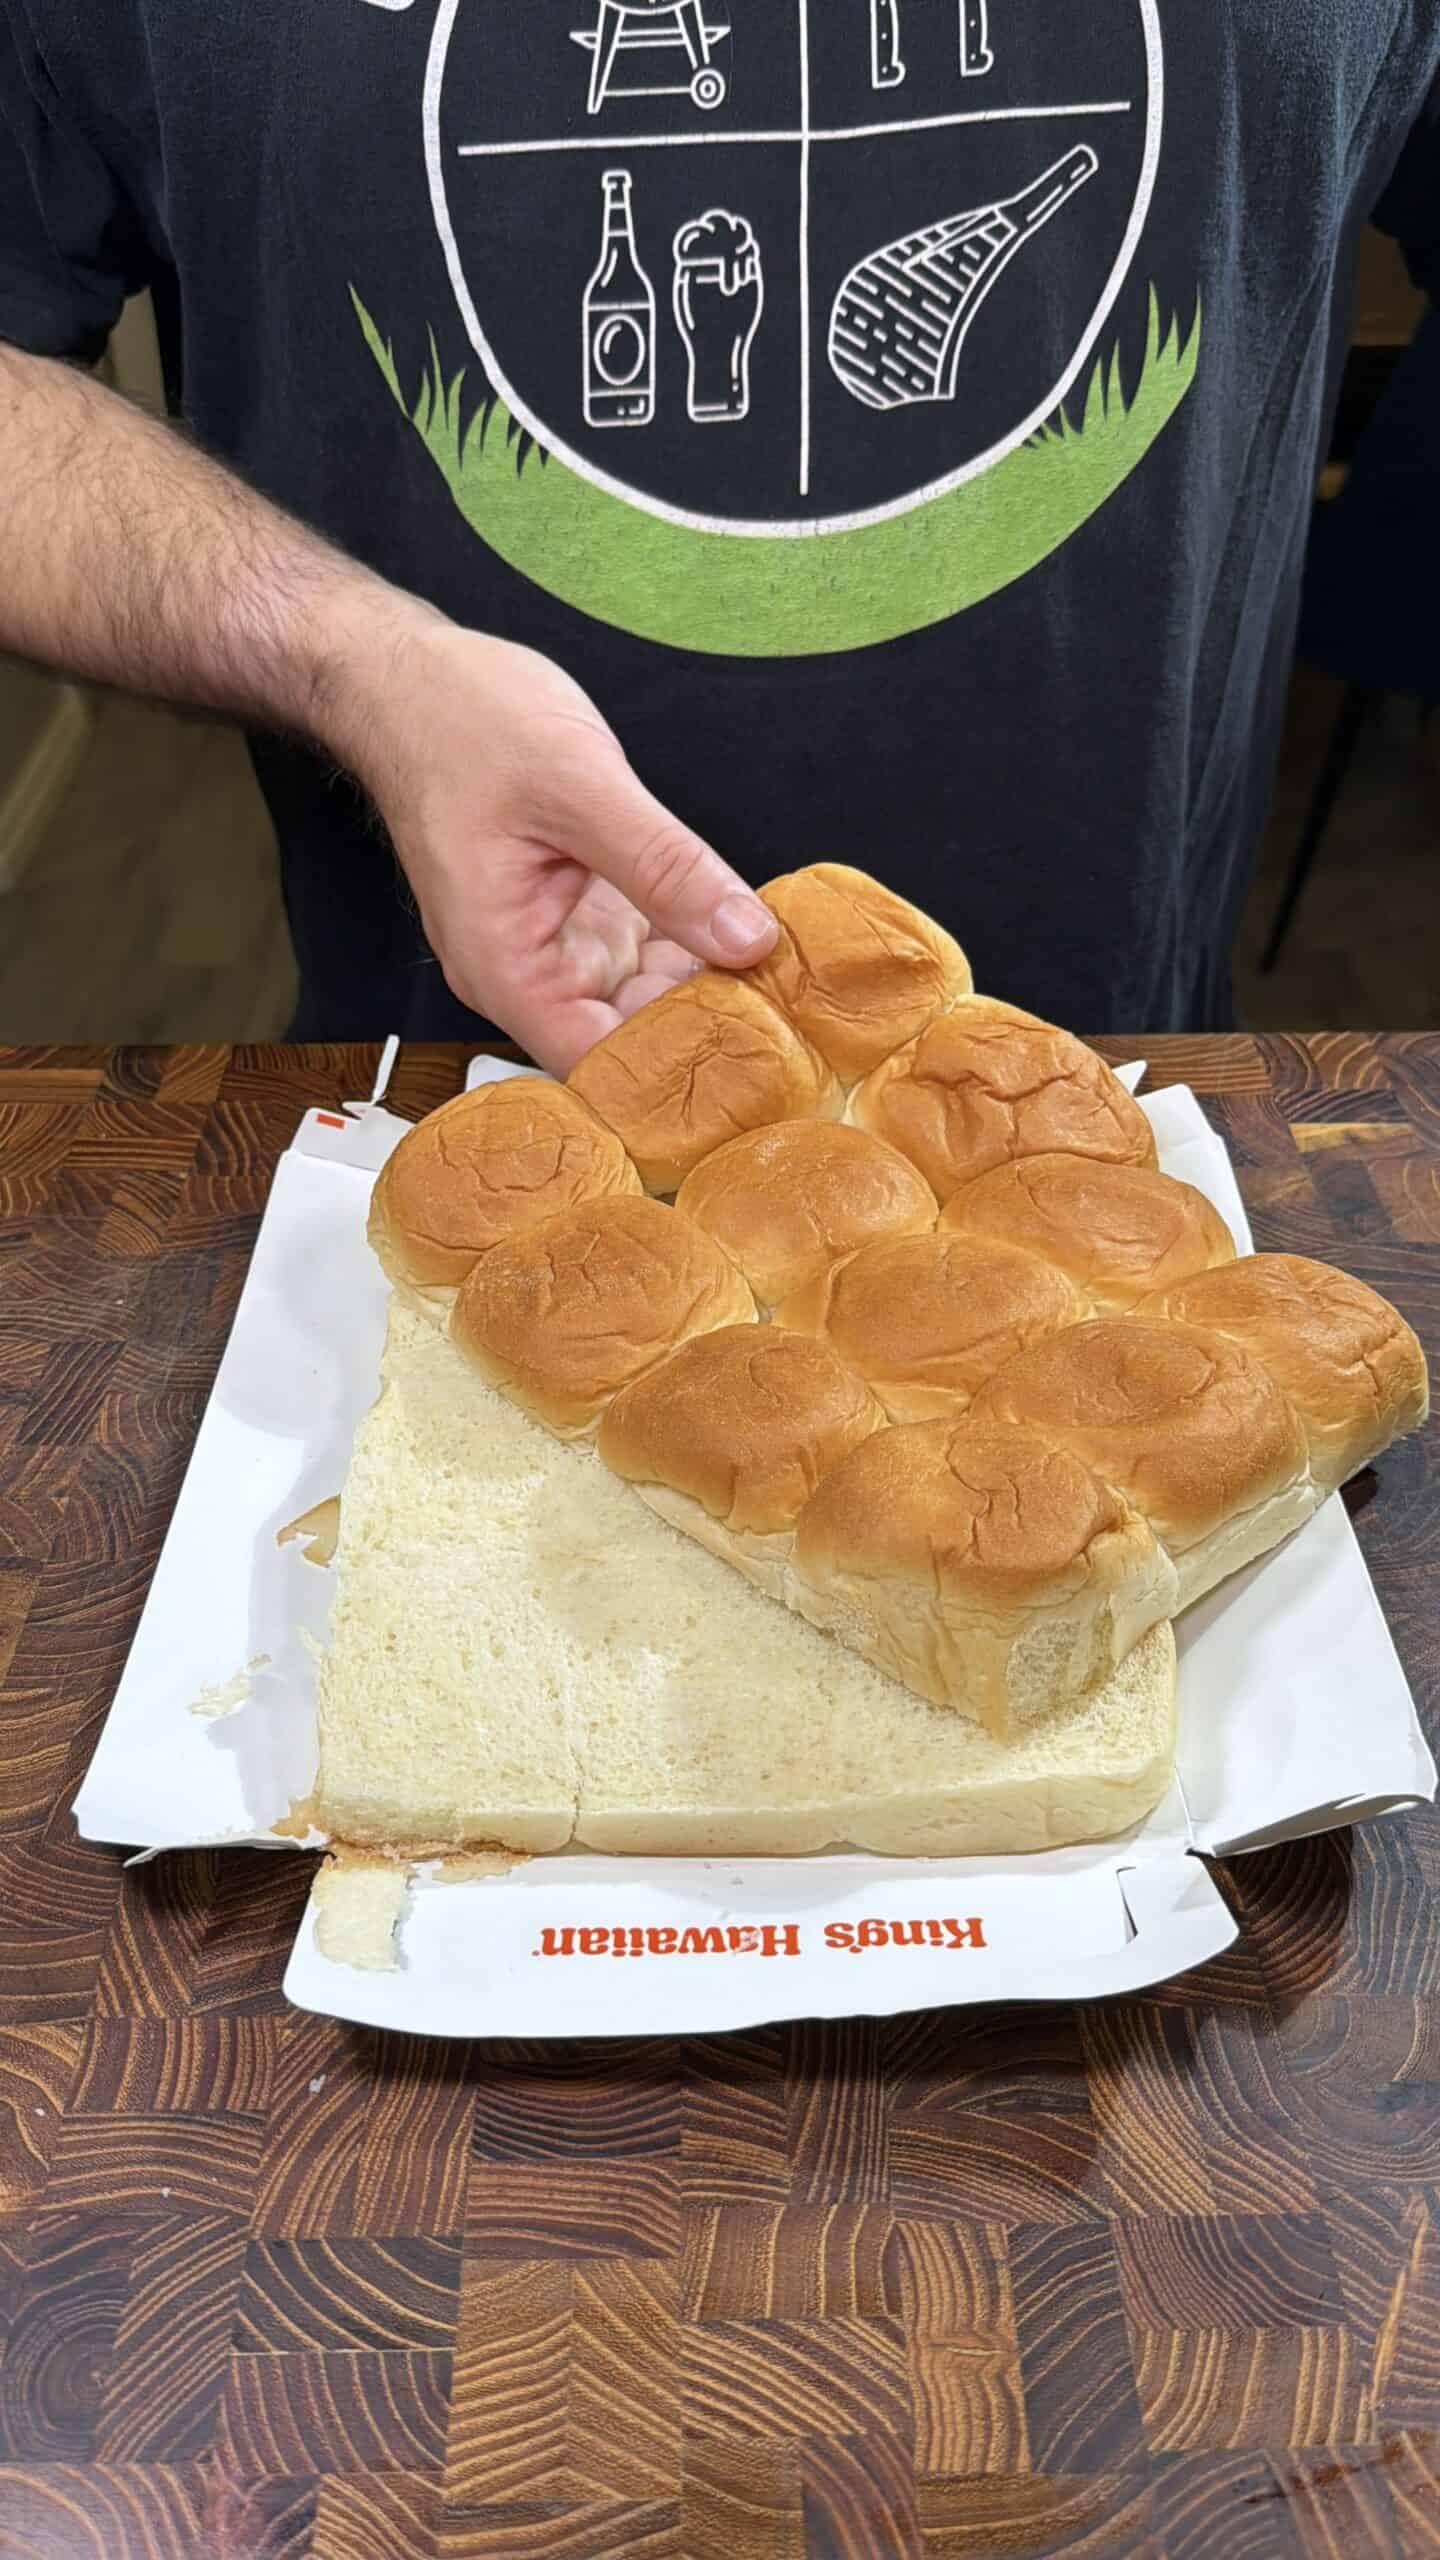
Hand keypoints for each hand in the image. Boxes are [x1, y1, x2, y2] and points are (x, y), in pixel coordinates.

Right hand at [332, 607, 777, 1071]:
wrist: (411, 679)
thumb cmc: (460, 724)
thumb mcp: (579, 787)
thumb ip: (666, 868)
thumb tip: (748, 937)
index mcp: (506, 967)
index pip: (601, 1065)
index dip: (678, 1067)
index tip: (758, 1050)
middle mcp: (529, 971)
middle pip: (632, 1036)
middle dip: (711, 1023)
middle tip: (798, 1004)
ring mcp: (557, 943)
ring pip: (650, 993)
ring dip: (714, 981)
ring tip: (792, 973)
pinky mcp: (582, 912)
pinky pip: (649, 947)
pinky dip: (698, 939)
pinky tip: (752, 928)